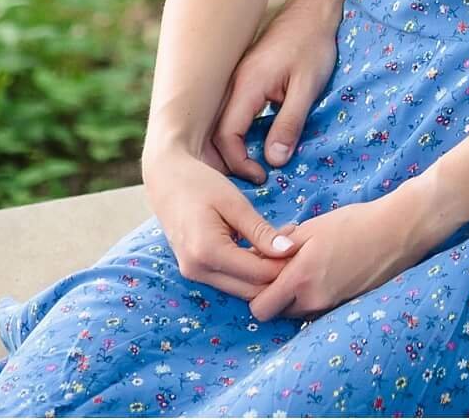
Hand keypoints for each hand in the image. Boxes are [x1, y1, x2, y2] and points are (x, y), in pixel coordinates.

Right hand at [143, 149, 297, 300]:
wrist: (165, 178)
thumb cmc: (199, 184)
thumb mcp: (235, 203)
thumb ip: (261, 231)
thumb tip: (289, 251)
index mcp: (208, 252)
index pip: (258, 274)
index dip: (284, 264)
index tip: (302, 244)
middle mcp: (198, 271)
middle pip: (250, 289)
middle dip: (276, 273)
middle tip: (296, 246)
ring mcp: (194, 274)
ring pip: (240, 289)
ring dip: (263, 273)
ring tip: (282, 243)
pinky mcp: (195, 270)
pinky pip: (229, 280)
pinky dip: (249, 269)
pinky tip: (263, 247)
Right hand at [213, 0, 340, 181]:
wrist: (315, 9)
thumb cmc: (314, 44)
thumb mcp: (308, 86)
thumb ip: (289, 123)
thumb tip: (274, 161)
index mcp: (247, 85)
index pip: (226, 135)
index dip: (239, 162)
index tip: (263, 177)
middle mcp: (235, 83)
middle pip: (217, 132)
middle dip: (232, 160)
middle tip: (257, 178)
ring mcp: (239, 79)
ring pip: (223, 122)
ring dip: (236, 146)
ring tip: (256, 165)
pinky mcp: (248, 78)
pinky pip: (235, 111)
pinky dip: (242, 132)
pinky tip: (259, 142)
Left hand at [247, 181, 441, 322]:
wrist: (398, 231)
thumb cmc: (354, 223)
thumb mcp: (311, 228)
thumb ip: (278, 247)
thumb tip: (253, 256)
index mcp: (301, 278)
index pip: (260, 309)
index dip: (254, 293)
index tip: (259, 273)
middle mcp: (314, 300)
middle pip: (277, 312)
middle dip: (273, 295)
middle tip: (280, 268)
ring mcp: (332, 307)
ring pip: (297, 312)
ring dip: (293, 296)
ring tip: (305, 266)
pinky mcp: (345, 307)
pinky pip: (317, 308)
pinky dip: (313, 295)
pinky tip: (324, 271)